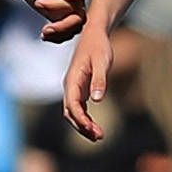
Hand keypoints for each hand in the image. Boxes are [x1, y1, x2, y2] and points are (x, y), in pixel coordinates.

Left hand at [6, 0, 86, 41]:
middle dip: (62, 26)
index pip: (76, 5)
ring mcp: (67, 5)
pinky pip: (63, 29)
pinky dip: (56, 35)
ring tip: (45, 34)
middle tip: (46, 30)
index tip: (38, 3)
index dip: (58, 8)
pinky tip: (44, 35)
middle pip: (78, 19)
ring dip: (60, 34)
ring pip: (73, 27)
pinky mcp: (57, 13)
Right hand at [62, 22, 113, 140]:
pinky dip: (85, 119)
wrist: (94, 34)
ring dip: (83, 125)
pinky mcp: (79, 89)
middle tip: (99, 137)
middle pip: (70, 112)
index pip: (72, 105)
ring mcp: (73, 88)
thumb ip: (100, 80)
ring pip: (73, 112)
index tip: (92, 130)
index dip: (81, 119)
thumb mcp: (102, 61)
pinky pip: (78, 108)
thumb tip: (97, 99)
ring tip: (99, 136)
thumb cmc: (99, 47)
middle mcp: (69, 86)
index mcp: (72, 79)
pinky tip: (95, 128)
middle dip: (82, 126)